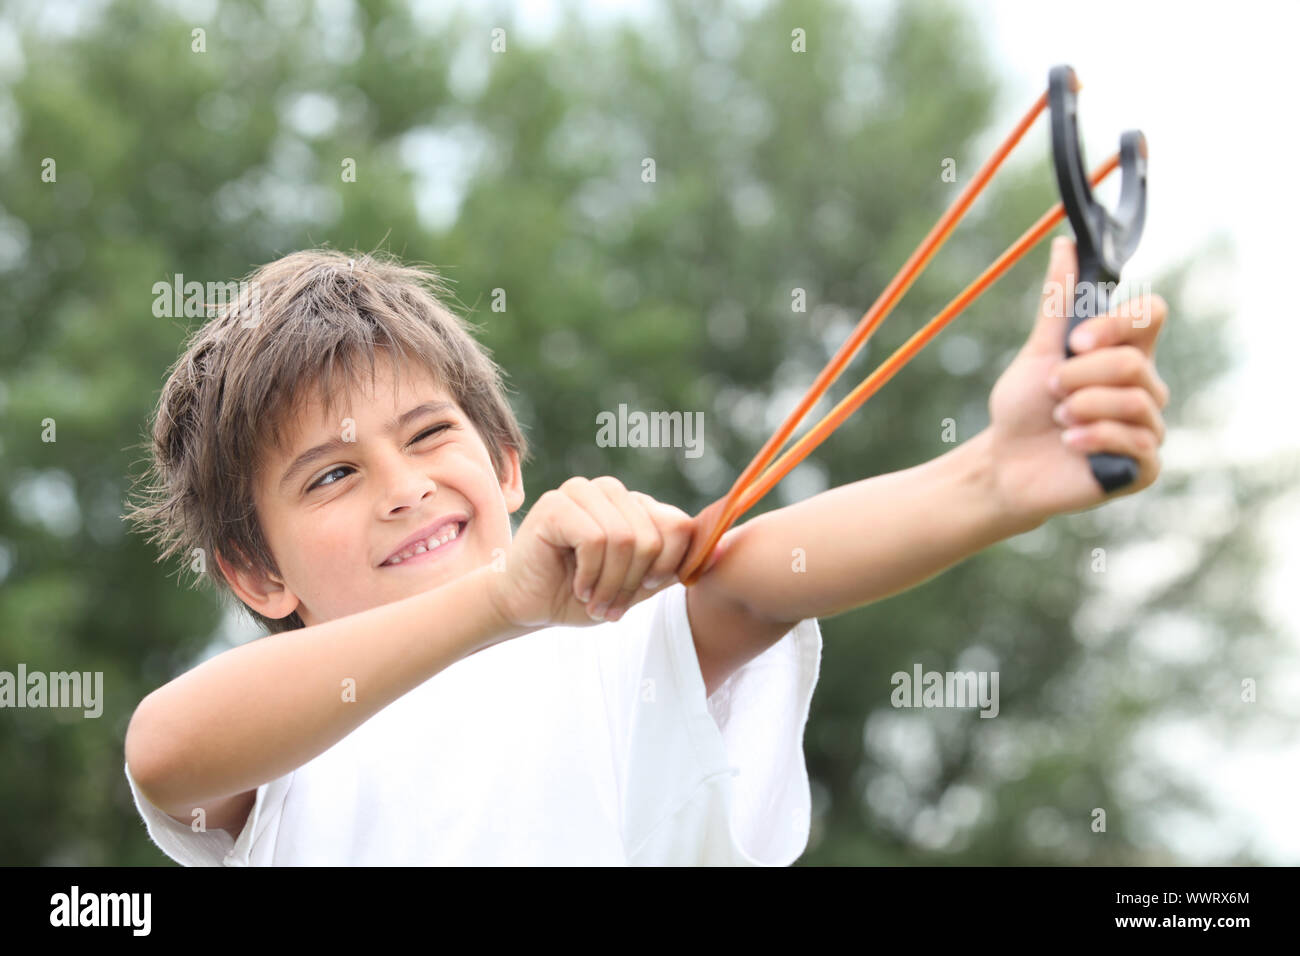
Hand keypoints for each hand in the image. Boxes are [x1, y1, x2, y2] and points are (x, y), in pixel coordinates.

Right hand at [486, 476, 701, 629]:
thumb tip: (725, 549)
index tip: (642, 590)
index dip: (668, 566)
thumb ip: (672, 567)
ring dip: (611, 583)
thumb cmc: (580, 595)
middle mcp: (612, 491)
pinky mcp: (558, 503)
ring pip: (626, 538)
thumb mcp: (637, 586)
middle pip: (653, 537)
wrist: (526, 605)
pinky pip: (596, 539)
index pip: (680, 526)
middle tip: (611, 604)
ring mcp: (583, 491)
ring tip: (593, 598)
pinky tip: (577, 585)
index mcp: (636, 506)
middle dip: (634, 582)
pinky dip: (591, 574)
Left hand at [985, 235, 1169, 528]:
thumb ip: (1057, 303)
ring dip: (1083, 407)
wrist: (1006, 464)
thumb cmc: (1023, 408)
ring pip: (1134, 402)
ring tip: (1059, 419)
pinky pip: (1136, 443)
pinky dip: (1094, 438)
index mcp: (1123, 353)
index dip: (1119, 322)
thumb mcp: (1037, 352)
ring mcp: (1147, 427)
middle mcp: (1143, 387)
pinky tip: (1069, 443)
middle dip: (1080, 377)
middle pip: (1134, 363)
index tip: (1077, 341)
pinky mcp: (1143, 466)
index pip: (1152, 315)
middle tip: (1053, 392)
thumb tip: (1064, 244)